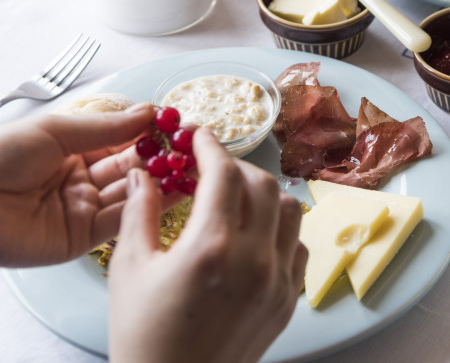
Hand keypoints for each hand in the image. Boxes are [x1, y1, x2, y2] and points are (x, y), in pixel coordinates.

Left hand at [0, 103, 177, 266]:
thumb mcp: (56, 131)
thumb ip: (107, 127)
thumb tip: (149, 111)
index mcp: (70, 149)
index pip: (121, 140)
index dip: (150, 133)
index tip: (179, 126)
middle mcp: (80, 179)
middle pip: (131, 168)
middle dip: (162, 158)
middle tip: (194, 148)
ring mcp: (82, 209)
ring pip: (131, 194)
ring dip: (161, 181)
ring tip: (192, 168)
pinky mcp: (81, 238)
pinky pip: (120, 221)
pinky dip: (147, 207)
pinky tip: (172, 191)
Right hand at [109, 128, 306, 362]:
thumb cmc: (144, 335)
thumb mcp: (130, 269)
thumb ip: (139, 212)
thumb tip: (145, 173)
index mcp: (211, 248)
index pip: (223, 174)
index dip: (210, 146)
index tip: (199, 136)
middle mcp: (254, 260)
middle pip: (263, 184)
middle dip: (236, 167)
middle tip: (212, 170)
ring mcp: (278, 281)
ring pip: (291, 210)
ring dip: (265, 195)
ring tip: (237, 200)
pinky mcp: (288, 300)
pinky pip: (298, 246)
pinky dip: (280, 230)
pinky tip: (255, 236)